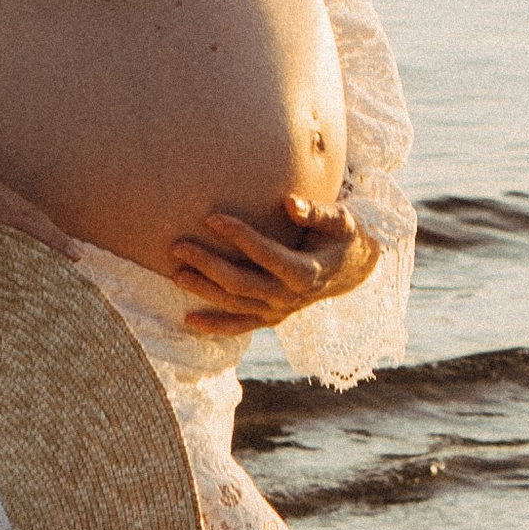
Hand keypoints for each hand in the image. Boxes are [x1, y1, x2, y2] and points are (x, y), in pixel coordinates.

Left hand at [166, 192, 379, 338]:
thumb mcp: (340, 220)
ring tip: (176, 273)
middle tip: (179, 246)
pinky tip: (188, 320)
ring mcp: (280, 311)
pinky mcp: (273, 318)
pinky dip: (215, 325)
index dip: (240, 237)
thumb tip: (289, 203)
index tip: (212, 218)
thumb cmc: (343, 237)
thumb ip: (317, 212)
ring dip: (204, 291)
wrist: (352, 270)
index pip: (267, 255)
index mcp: (307, 271)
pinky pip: (241, 326)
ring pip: (236, 304)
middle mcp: (291, 297)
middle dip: (209, 264)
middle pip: (243, 283)